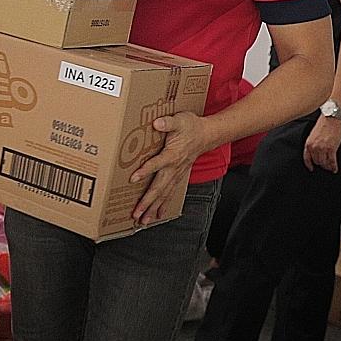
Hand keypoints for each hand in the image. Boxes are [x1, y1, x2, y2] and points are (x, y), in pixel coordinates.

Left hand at [129, 111, 211, 225]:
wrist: (207, 135)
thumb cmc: (191, 126)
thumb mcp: (180, 120)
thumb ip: (168, 122)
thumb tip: (157, 123)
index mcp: (172, 154)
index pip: (157, 164)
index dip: (146, 170)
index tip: (133, 178)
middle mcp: (174, 168)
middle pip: (159, 188)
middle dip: (148, 202)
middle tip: (137, 213)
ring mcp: (177, 175)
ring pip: (164, 195)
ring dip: (153, 208)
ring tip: (144, 221)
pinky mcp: (178, 177)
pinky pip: (170, 194)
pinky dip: (163, 206)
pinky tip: (157, 216)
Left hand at [304, 116, 340, 172]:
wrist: (330, 119)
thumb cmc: (323, 125)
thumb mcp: (313, 135)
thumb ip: (312, 144)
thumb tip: (315, 153)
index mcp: (308, 143)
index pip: (307, 158)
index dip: (309, 165)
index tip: (311, 168)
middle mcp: (314, 147)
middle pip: (317, 161)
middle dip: (321, 165)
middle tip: (325, 166)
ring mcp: (323, 148)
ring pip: (324, 163)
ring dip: (327, 166)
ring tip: (330, 168)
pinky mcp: (331, 148)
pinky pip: (332, 161)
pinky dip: (333, 166)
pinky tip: (334, 169)